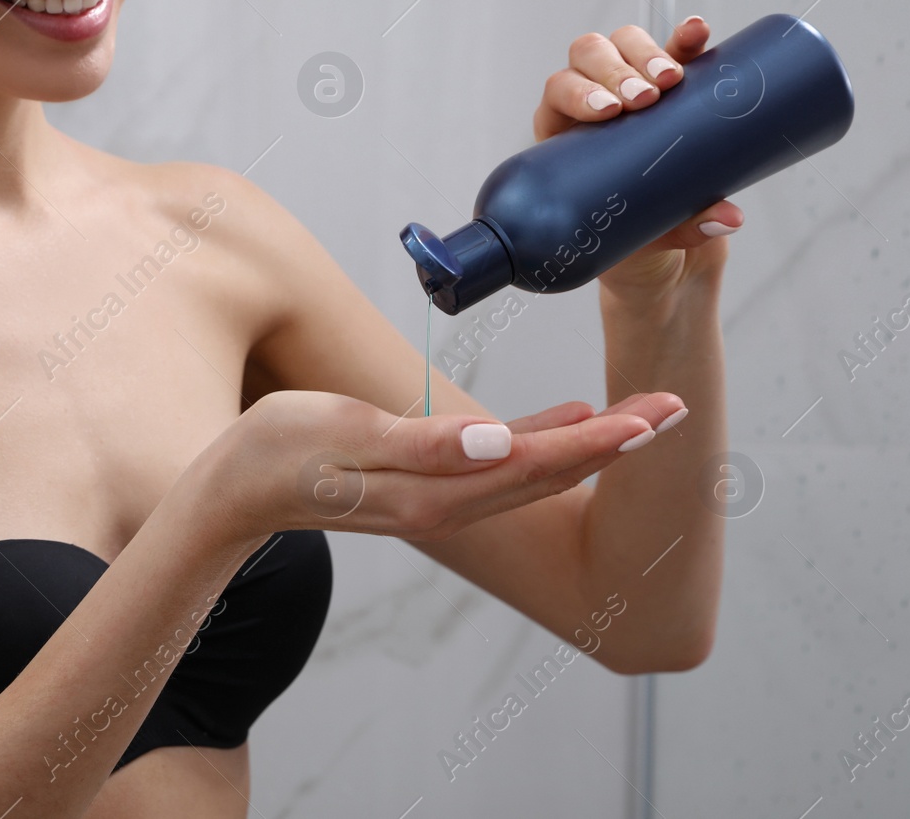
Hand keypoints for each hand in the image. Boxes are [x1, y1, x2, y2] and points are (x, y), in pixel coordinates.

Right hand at [196, 389, 680, 544]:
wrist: (233, 491)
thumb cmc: (276, 453)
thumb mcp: (341, 434)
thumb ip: (420, 443)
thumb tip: (496, 442)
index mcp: (435, 492)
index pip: (535, 464)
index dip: (598, 441)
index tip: (653, 417)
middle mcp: (448, 501)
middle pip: (551, 471)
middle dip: (616, 442)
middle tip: (676, 408)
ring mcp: (437, 495)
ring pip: (534, 469)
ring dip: (591, 442)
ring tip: (643, 415)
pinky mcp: (422, 480)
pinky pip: (499, 463)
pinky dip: (541, 440)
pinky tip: (565, 417)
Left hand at [531, 17, 743, 299]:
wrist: (665, 246)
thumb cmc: (632, 240)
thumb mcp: (648, 240)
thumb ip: (684, 229)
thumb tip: (728, 217)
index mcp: (564, 135)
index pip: (558, 94)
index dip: (577, 92)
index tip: (606, 111)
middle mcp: (593, 102)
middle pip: (589, 59)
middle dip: (615, 69)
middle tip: (646, 98)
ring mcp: (633, 88)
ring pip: (626, 45)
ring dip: (648, 52)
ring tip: (672, 78)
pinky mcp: (675, 85)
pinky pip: (676, 50)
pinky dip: (685, 38)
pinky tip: (696, 31)